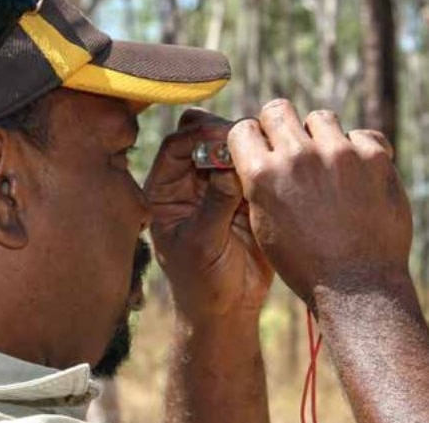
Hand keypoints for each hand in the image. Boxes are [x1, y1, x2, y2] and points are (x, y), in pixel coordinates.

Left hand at [144, 108, 272, 323]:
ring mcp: (217, 187)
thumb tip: (229, 165)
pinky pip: (254, 169)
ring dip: (247, 146)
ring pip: (230, 150)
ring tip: (265, 150)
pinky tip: (278, 164)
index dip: (197, 135)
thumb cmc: (201, 282)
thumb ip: (214, 204)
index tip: (222, 133)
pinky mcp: (244, 196)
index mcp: (165, 190)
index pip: (175, 146)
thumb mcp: (201, 243)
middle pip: (202, 139)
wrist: (228, 310)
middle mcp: (189, 182)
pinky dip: (264, 164)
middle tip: (247, 137)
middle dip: (223, 133)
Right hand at [227, 99, 412, 303]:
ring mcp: (338, 153)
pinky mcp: (374, 157)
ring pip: (320, 117)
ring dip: (319, 135)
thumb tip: (258, 154)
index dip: (250, 138)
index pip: (242, 128)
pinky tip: (357, 175)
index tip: (259, 148)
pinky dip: (359, 150)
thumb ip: (257, 183)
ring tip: (326, 162)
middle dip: (279, 125)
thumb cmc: (303, 261)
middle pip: (277, 110)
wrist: (356, 285)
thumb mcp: (262, 222)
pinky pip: (361, 135)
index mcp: (261, 174)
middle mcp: (297, 156)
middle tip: (290, 146)